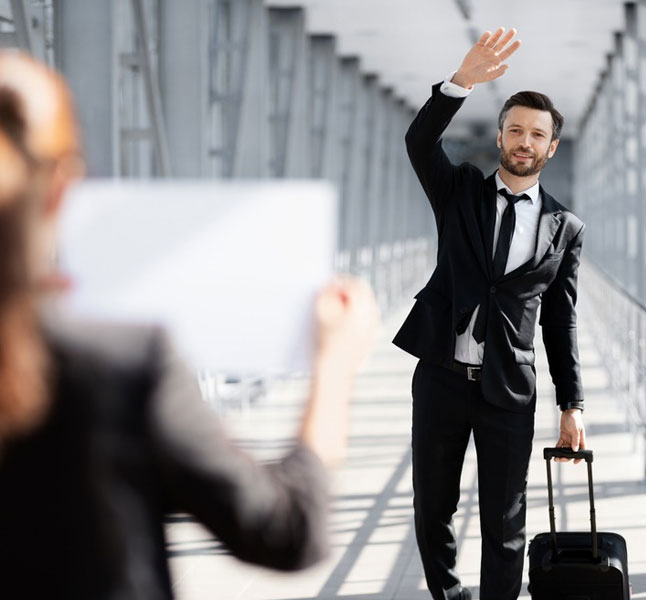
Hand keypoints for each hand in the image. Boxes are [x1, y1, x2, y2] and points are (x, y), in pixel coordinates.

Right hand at [300, 278, 379, 466]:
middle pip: (360, 297)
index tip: (325, 286)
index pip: (355, 284)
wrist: (332, 379)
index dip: (337, 282)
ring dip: (345, 308)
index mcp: (364, 309)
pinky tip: (332, 329)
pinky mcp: (366, 345)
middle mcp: (373, 319)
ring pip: (360, 311)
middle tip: (325, 297)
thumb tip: (330, 288)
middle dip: (342, 295)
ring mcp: (372, 333)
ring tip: (326, 313)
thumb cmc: (326, 346)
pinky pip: (359, 325)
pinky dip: (347, 322)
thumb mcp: (322, 315)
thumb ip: (325, 295)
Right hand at [452, 27, 520, 88]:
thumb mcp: (489, 77)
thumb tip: (507, 66)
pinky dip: (485, 37)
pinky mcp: (477, 47)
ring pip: (493, 40)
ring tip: (502, 29)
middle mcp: (492, 53)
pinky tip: (488, 33)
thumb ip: (498, 72)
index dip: (513, 47)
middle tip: (514, 30)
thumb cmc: (478, 77)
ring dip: (497, 34)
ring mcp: (485, 49)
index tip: (519, 41)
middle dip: (508, 37)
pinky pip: (482, 40)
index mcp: (496, 60)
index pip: (507, 52)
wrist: (466, 75)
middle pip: (502, 44)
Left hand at [554, 409, 585, 463]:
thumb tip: (575, 450)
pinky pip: (560, 443)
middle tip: (560, 459)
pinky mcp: (563, 435)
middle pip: (571, 451)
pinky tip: (554, 450)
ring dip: (561, 453)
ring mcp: (569, 438)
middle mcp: (575, 440)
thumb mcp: (576, 430)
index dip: (578, 457)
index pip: (581, 451)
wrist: (569, 411)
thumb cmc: (575, 419)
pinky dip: (558, 447)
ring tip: (556, 457)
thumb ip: (575, 440)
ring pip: (565, 448)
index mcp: (580, 440)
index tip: (574, 462)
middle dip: (566, 456)